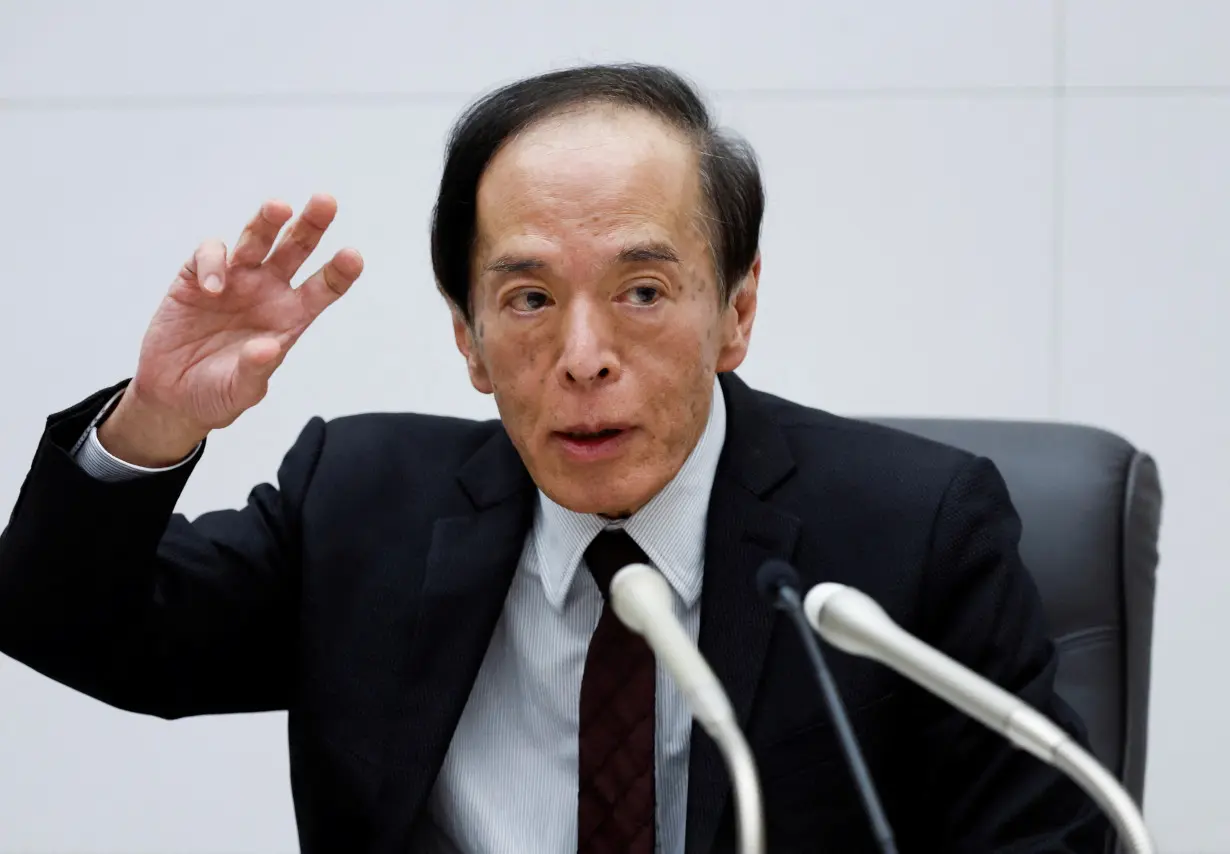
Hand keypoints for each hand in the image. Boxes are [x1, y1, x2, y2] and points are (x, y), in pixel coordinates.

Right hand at [99, 194, 362, 465]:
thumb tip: (266, 348)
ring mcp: (235, 280)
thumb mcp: (241, 392)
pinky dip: (213, 262)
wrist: (172, 395)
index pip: (325, 288)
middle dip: (311, 224)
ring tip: (278, 208)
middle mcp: (268, 291)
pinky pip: (211, 254)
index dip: (340, 271)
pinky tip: (211, 287)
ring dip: (267, 220)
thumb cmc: (218, 393)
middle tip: (326, 202)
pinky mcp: (196, 277)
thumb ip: (255, 371)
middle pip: (296, 249)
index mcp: (291, 316)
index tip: (353, 257)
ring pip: (256, 239)